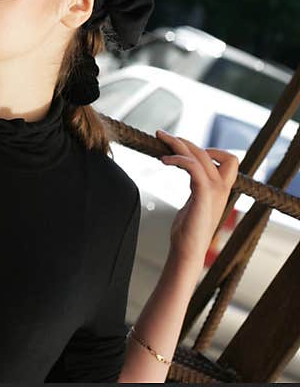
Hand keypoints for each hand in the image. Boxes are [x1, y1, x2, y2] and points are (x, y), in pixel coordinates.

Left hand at [156, 129, 239, 263]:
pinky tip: (163, 161)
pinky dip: (179, 159)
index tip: (183, 148)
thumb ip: (197, 188)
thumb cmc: (186, 232)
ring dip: (178, 144)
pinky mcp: (204, 196)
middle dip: (183, 141)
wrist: (187, 251)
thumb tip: (192, 177)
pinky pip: (194, 167)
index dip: (208, 149)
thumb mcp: (194, 204)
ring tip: (159, 139)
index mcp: (220, 189)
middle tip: (161, 135)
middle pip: (208, 153)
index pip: (227, 159)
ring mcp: (214, 192)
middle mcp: (220, 188)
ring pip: (201, 156)